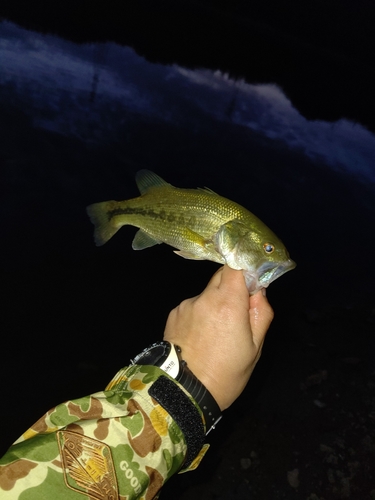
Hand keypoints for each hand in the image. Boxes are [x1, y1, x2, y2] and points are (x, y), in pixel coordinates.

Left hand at [163, 265, 273, 410]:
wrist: (184, 392)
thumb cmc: (226, 374)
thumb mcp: (254, 348)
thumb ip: (261, 312)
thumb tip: (259, 290)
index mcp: (228, 303)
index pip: (236, 266)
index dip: (246, 267)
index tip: (253, 279)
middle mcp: (204, 298)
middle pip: (221, 275)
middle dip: (233, 286)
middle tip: (239, 309)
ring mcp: (186, 305)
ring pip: (207, 292)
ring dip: (216, 302)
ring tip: (217, 332)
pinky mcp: (174, 314)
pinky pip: (193, 305)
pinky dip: (200, 313)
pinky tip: (201, 336)